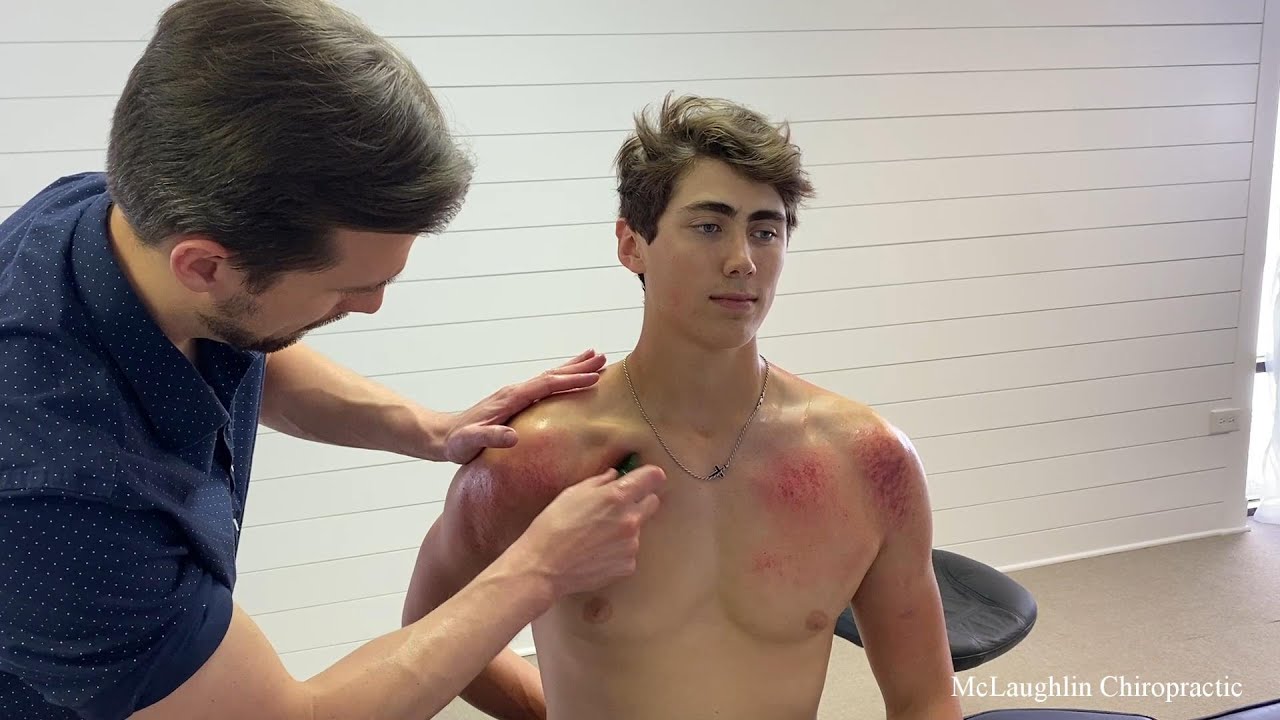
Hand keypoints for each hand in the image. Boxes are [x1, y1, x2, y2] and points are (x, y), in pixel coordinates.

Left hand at [443, 349, 606, 463]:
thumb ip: (489, 438)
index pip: (547, 385)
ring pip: (550, 376)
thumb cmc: (457, 444)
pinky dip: (561, 377)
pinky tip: (568, 378)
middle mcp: (515, 391)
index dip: (571, 381)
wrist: (443, 437)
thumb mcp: (470, 442)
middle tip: (604, 358)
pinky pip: (545, 385)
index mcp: (511, 398)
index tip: (594, 378)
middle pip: (553, 374)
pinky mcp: (516, 400)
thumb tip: (512, 437)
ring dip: (573, 367)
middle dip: (579, 366)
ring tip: (595, 357)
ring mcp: (516, 394)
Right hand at [514, 464, 665, 596]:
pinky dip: (617, 551)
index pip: (653, 477)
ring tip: (595, 536)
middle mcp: (631, 519)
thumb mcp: (572, 494)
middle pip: (653, 502)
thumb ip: (599, 482)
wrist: (544, 566)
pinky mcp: (628, 565)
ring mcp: (631, 544)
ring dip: (624, 528)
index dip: (650, 476)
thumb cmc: (553, 526)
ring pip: (638, 529)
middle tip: (617, 506)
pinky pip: (628, 552)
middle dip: (640, 500)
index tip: (645, 477)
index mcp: (617, 496)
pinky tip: (596, 552)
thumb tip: (614, 476)